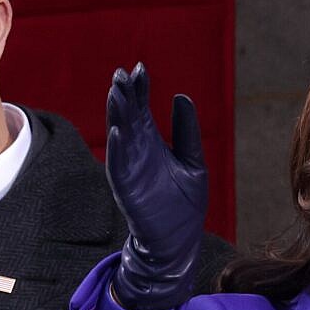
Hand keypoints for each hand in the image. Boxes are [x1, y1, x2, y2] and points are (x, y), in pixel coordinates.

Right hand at [104, 64, 207, 309]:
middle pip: (128, 116)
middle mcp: (138, 152)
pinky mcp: (127, 187)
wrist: (179, 242)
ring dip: (117, 114)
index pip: (142, 108)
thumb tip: (182, 96)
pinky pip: (119, 164)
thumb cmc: (185, 204)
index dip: (141, 89)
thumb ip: (187, 131)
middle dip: (124, 94)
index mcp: (152, 143)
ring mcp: (130, 168)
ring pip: (120, 135)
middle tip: (121, 73)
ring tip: (116, 92)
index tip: (141, 68)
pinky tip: (119, 130)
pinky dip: (118, 148)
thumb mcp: (193, 161)